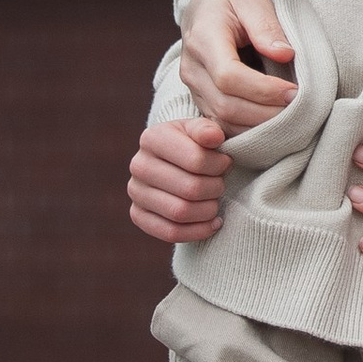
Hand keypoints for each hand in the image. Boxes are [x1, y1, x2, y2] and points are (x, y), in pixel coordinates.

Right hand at [129, 115, 230, 245]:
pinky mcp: (137, 215)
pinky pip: (170, 232)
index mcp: (152, 138)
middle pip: (189, 189)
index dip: (219, 165)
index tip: (227, 163)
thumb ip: (207, 130)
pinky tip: (214, 223)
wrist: (175, 160)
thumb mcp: (201, 129)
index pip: (195, 160)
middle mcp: (139, 165)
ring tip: (216, 201)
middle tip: (222, 185)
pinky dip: (198, 232)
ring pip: (180, 212)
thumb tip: (214, 137)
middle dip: (215, 189)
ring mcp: (135, 192)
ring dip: (208, 210)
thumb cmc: (194, 143)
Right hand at [177, 0, 299, 130]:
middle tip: (301, 110)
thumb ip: (266, 25)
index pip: (228, 76)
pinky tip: (274, 126)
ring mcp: (193, 88)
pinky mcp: (200, 101)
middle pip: (225, 104)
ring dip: (259, 127)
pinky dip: (249, 131)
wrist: (208, 6)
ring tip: (292, 120)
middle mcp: (192, 68)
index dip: (263, 90)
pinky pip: (222, 126)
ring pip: (223, 121)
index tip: (294, 92)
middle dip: (266, 112)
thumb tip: (284, 54)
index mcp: (202, 38)